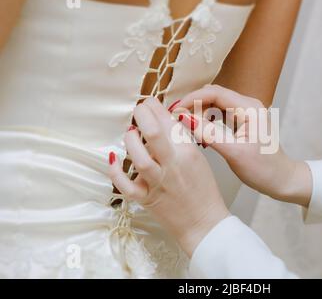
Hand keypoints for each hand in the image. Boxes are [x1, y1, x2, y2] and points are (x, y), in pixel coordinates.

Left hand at [108, 97, 228, 256]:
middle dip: (142, 115)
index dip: (156, 108)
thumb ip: (181, 141)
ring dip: (131, 141)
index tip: (149, 102)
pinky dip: (116, 171)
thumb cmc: (203, 190)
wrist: (204, 223)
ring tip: (131, 133)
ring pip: (139, 158)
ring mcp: (159, 184)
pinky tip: (114, 158)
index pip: (170, 122)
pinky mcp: (147, 199)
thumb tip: (161, 121)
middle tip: (139, 110)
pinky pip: (126, 185)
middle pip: (154, 134)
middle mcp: (173, 166)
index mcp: (189, 154)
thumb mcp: (198, 159)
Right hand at [174, 84, 312, 206]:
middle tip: (176, 122)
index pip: (214, 92)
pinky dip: (207, 122)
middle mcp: (248, 105)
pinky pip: (219, 115)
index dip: (191, 99)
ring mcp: (246, 113)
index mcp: (249, 108)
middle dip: (193, 106)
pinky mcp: (243, 122)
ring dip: (199, 114)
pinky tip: (201, 135)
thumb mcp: (234, 152)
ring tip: (186, 129)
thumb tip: (184, 118)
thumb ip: (209, 133)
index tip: (174, 111)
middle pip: (213, 96)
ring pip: (215, 105)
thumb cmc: (264, 169)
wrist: (282, 180)